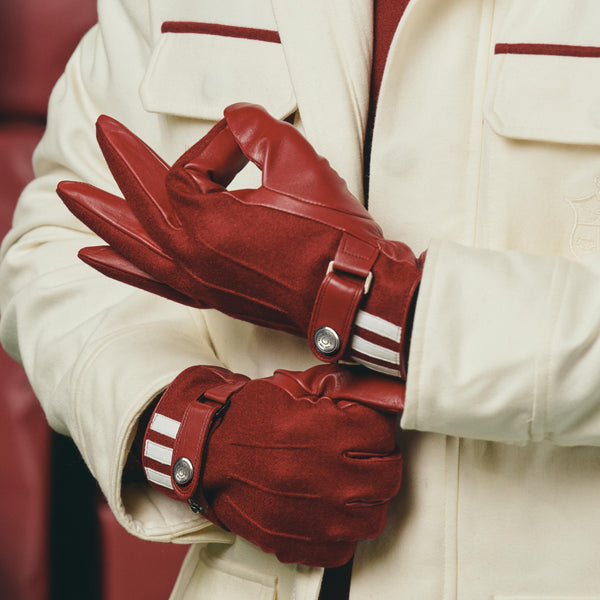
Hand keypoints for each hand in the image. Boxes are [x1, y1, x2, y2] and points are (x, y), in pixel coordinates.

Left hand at [58, 103, 421, 376]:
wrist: (351, 292)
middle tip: (103, 131)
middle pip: (140, 203)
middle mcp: (191, 255)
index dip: (218, 146)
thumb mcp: (299, 161)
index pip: (189, 168)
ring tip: (73, 200)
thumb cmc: (331, 235)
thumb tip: (236, 118)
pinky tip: (100, 258)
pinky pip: (155, 281)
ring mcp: (198, 280)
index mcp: (206, 222)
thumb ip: (257, 127)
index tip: (249, 143)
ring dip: (103, 218)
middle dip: (122, 164)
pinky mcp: (211, 295)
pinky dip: (123, 268)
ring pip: (136, 246)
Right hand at [141, 363, 403, 566]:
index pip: (383, 433)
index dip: (376, 425)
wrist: (206, 451)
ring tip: (349, 483)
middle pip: (387, 477)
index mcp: (324, 432)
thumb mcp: (298, 387)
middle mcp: (321, 477)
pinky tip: (329, 509)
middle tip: (363, 454)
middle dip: (382, 460)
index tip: (365, 425)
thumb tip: (390, 394)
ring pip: (372, 518)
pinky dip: (342, 530)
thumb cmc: (251, 416)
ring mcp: (309, 515)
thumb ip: (348, 386)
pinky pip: (342, 549)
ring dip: (368, 499)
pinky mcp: (293, 541)